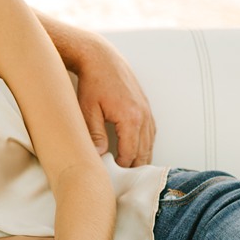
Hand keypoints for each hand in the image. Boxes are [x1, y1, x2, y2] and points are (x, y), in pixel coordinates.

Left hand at [59, 31, 155, 167]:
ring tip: (131, 173)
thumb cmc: (92, 83)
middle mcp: (143, 115)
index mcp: (131, 119)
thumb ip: (94, 135)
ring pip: (150, 143)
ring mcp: (147, 110)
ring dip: (142, 158)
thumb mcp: (88, 111)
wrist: (100, 57)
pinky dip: (145, 144)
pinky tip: (137, 152)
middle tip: (123, 182)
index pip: (130, 155)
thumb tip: (98, 157)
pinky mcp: (145, 106)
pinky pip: (151, 131)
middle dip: (134, 168)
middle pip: (144, 152)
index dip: (121, 169)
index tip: (111, 178)